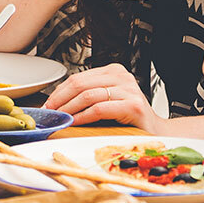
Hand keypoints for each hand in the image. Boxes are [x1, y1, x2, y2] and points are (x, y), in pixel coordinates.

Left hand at [43, 64, 161, 130]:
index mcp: (114, 71)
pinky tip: (74, 122)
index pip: (79, 77)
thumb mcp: (108, 99)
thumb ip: (89, 95)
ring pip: (88, 95)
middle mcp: (122, 76)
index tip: (49, 104)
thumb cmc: (128, 117)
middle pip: (81, 84)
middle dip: (61, 99)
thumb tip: (57, 103)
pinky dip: (83, 116)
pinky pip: (100, 109)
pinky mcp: (133, 105)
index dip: (60, 91)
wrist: (155, 131)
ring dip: (69, 108)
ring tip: (60, 118)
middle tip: (50, 112)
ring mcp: (129, 90)